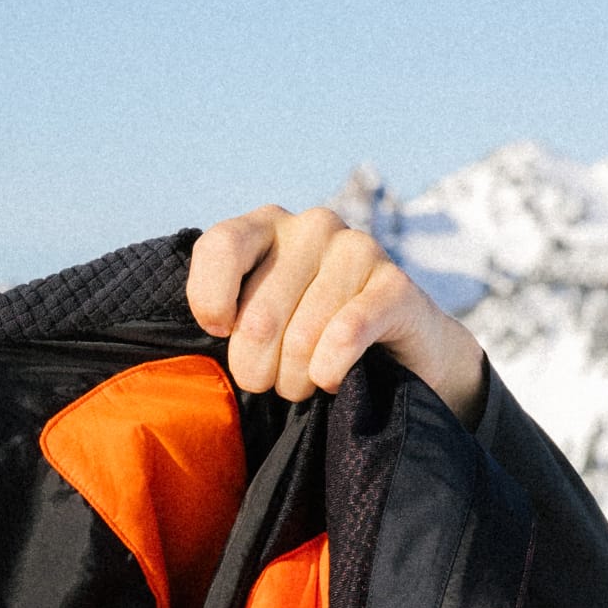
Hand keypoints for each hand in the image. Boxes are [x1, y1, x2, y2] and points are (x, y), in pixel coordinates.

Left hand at [188, 204, 485, 429]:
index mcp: (267, 226)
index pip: (221, 246)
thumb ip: (222, 314)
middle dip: (256, 370)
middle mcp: (313, 227)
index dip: (211, 302)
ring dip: (295, 380)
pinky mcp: (396, 285)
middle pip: (258, 318)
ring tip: (303, 381)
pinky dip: (330, 371)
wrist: (395, 354)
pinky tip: (332, 379)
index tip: (220, 333)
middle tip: (268, 381)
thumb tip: (211, 326)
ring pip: (301, 338)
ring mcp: (358, 249)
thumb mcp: (252, 320)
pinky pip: (345, 336)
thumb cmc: (305, 340)